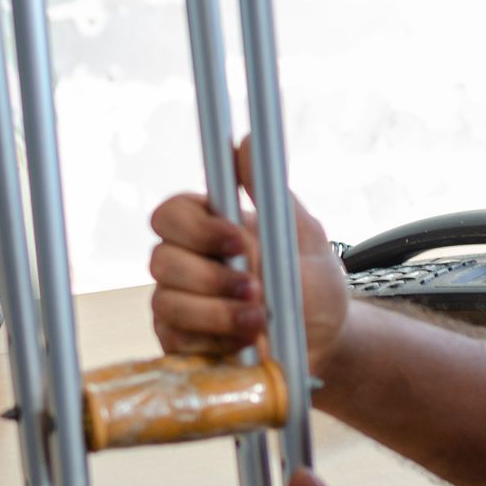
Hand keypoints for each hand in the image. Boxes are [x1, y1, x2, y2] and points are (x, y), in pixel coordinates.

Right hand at [147, 136, 349, 376]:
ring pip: (167, 303)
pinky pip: (174, 341)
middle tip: (256, 289)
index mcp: (207, 228)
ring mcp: (178, 304)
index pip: (171, 214)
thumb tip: (246, 141)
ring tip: (260, 321)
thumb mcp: (301, 234)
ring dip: (216, 313)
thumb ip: (268, 192)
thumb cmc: (312, 284)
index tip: (239, 241)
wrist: (325, 342)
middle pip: (160, 260)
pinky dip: (212, 343)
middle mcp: (185, 263)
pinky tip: (245, 344)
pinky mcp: (181, 343)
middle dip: (210, 277)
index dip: (198, 228)